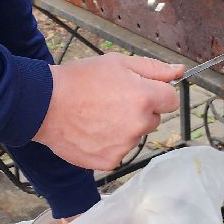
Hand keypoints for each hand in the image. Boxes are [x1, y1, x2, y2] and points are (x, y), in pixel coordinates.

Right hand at [34, 54, 183, 169]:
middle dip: (140, 110)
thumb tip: (179, 71)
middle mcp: (139, 124)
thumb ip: (153, 69)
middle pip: (154, 118)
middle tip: (112, 100)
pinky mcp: (109, 161)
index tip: (139, 90)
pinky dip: (109, 143)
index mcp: (145, 98)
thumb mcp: (117, 63)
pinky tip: (92, 130)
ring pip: (135, 135)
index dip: (156, 92)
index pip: (171, 99)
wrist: (44, 104)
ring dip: (124, 127)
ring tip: (98, 115)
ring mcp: (124, 146)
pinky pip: (119, 151)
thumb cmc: (80, 79)